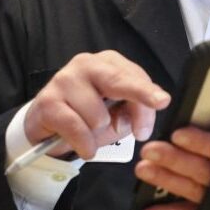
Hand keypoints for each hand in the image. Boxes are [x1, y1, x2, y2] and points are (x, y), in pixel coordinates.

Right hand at [24, 50, 170, 159]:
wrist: (49, 124)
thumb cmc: (88, 116)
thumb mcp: (118, 115)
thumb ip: (135, 113)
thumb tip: (139, 125)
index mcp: (109, 63)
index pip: (135, 77)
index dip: (148, 97)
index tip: (163, 102)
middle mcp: (87, 64)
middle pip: (118, 81)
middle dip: (138, 95)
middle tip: (154, 108)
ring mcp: (65, 79)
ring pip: (98, 115)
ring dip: (98, 133)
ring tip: (88, 130)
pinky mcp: (47, 101)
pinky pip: (76, 129)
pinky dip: (84, 144)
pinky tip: (84, 147)